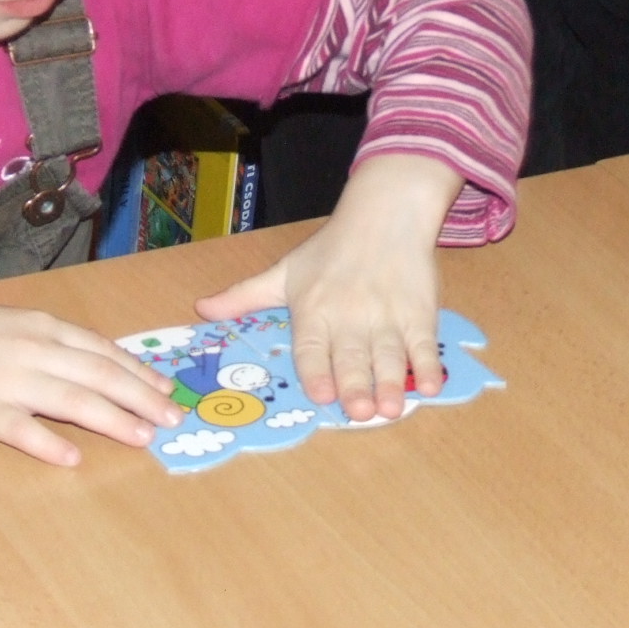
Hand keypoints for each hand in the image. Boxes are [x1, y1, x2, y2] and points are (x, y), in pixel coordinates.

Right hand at [0, 291, 181, 464]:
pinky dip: (50, 445)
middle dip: (143, 399)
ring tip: (143, 438)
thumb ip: (50, 341)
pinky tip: (74, 460)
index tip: (167, 390)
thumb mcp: (9, 323)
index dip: (139, 373)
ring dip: (114, 421)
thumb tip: (94, 362)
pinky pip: (22, 431)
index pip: (103, 351)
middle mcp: (32, 350)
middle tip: (172, 420)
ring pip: (73, 401)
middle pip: (100, 376)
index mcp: (41, 327)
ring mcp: (7, 381)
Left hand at [195, 153, 459, 420]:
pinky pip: (423, 344)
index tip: (321, 396)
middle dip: (355, 386)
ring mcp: (386, 315)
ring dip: (390, 383)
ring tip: (390, 409)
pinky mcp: (419, 313)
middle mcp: (349, 315)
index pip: (313, 347)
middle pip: (351, 356)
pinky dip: (427, 366)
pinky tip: (428, 386)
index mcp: (313, 309)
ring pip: (387, 355)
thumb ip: (245, 297)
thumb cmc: (331, 249)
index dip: (317, 371)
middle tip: (360, 413)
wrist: (385, 214)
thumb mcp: (284, 272)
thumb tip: (200, 310)